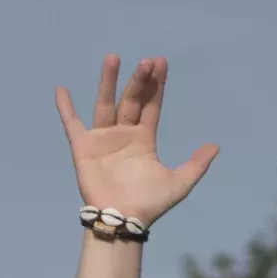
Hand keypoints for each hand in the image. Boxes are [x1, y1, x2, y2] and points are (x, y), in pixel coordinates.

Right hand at [53, 53, 216, 228]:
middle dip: (139, 80)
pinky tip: (61, 89)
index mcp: (144, 139)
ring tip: (113, 58)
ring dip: (108, 81)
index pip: (151, 106)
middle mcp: (123, 134)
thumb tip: (215, 146)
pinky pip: (72, 124)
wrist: (123, 220)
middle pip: (131, 99)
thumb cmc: (149, 204)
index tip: (161, 63)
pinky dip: (65, 108)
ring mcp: (102, 138)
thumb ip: (196, 165)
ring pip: (105, 103)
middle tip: (147, 60)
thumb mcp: (178, 184)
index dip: (156, 86)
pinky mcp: (83, 147)